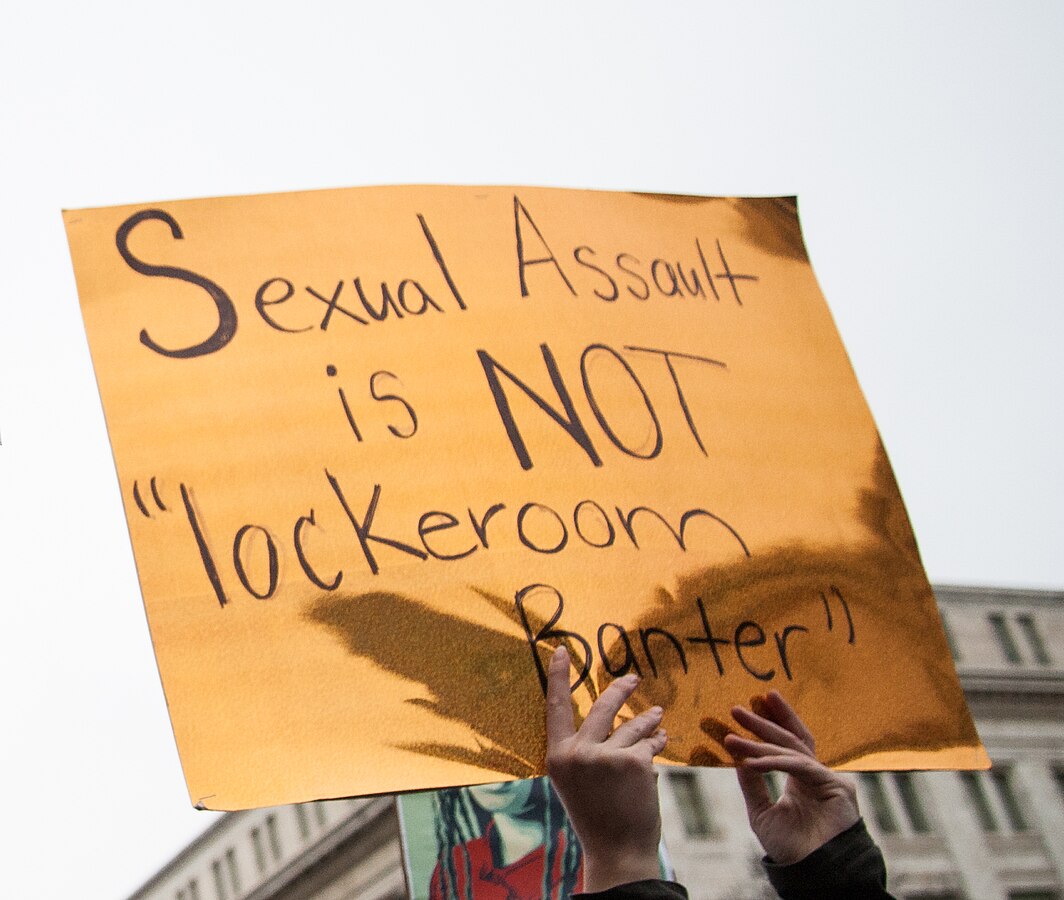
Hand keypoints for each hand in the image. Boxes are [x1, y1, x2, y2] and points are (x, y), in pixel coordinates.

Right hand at [545, 646, 667, 891]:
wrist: (617, 849)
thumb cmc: (596, 815)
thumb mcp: (576, 780)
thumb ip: (584, 749)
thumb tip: (611, 715)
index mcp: (558, 756)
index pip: (556, 707)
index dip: (560, 677)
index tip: (563, 650)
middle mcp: (578, 753)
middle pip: (602, 706)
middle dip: (621, 689)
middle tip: (633, 678)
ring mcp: (606, 756)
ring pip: (632, 725)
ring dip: (648, 719)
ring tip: (658, 715)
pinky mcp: (634, 761)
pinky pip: (649, 742)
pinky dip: (658, 741)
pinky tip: (663, 740)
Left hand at [723, 691, 859, 864]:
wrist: (813, 875)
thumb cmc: (791, 849)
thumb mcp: (762, 812)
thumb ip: (752, 784)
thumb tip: (736, 756)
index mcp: (800, 779)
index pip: (787, 743)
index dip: (771, 722)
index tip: (747, 706)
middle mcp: (816, 775)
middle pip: (791, 738)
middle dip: (765, 721)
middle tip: (737, 708)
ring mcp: (828, 778)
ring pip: (791, 750)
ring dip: (760, 740)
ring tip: (733, 734)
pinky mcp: (837, 786)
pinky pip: (799, 767)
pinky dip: (773, 762)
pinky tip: (750, 761)